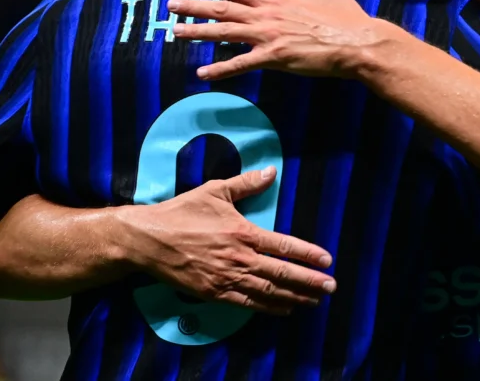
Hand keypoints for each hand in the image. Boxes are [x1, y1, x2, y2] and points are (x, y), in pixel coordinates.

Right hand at [122, 166, 335, 315]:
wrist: (148, 240)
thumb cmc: (182, 212)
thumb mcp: (215, 191)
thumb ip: (246, 184)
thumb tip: (272, 171)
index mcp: (243, 232)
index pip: (283, 246)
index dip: (308, 254)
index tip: (327, 260)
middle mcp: (239, 259)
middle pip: (282, 273)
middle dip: (309, 281)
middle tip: (331, 287)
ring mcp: (227, 279)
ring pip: (268, 292)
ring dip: (295, 297)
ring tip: (315, 301)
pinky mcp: (214, 294)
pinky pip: (247, 304)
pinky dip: (269, 308)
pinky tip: (285, 309)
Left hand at [168, 0, 386, 80]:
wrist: (357, 43)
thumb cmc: (346, 16)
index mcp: (277, 0)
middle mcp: (267, 17)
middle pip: (223, 9)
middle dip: (194, 6)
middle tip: (171, 5)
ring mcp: (268, 38)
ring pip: (225, 32)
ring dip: (197, 32)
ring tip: (175, 31)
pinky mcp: (274, 59)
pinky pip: (241, 64)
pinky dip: (220, 70)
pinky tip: (202, 74)